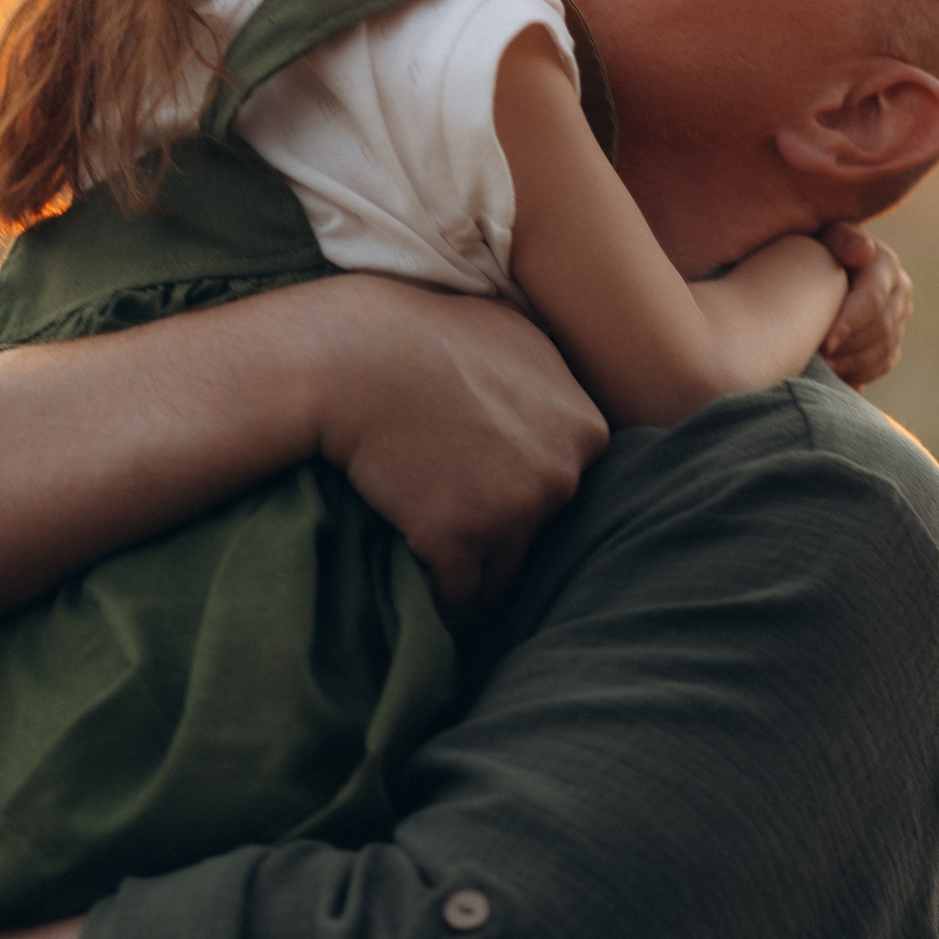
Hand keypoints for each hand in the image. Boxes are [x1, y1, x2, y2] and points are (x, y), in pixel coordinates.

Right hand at [309, 276, 608, 618]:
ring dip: (477, 577)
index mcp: (584, 430)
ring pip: (503, 572)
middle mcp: (561, 475)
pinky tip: (429, 603)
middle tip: (463, 521)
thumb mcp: (517, 333)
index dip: (528, 487)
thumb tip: (562, 403)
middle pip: (541, 528)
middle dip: (505, 529)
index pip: (569, 483)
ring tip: (449, 577)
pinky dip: (444, 606)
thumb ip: (555, 378)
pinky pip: (459, 598)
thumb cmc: (426, 333)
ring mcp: (512, 513)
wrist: (354, 359)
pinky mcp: (458, 542)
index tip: (495, 489)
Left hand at [817, 222, 911, 386]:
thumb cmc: (818, 248)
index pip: (873, 299)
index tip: (824, 344)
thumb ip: (842, 239)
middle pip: (882, 329)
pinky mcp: (894, 337)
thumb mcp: (827, 235)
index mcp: (885, 264)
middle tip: (817, 361)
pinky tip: (836, 377)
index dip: (850, 323)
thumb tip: (864, 252)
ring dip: (853, 364)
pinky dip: (861, 373)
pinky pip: (884, 363)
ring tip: (822, 371)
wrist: (823, 266)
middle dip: (849, 348)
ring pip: (884, 349)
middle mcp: (900, 290)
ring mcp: (900, 316)